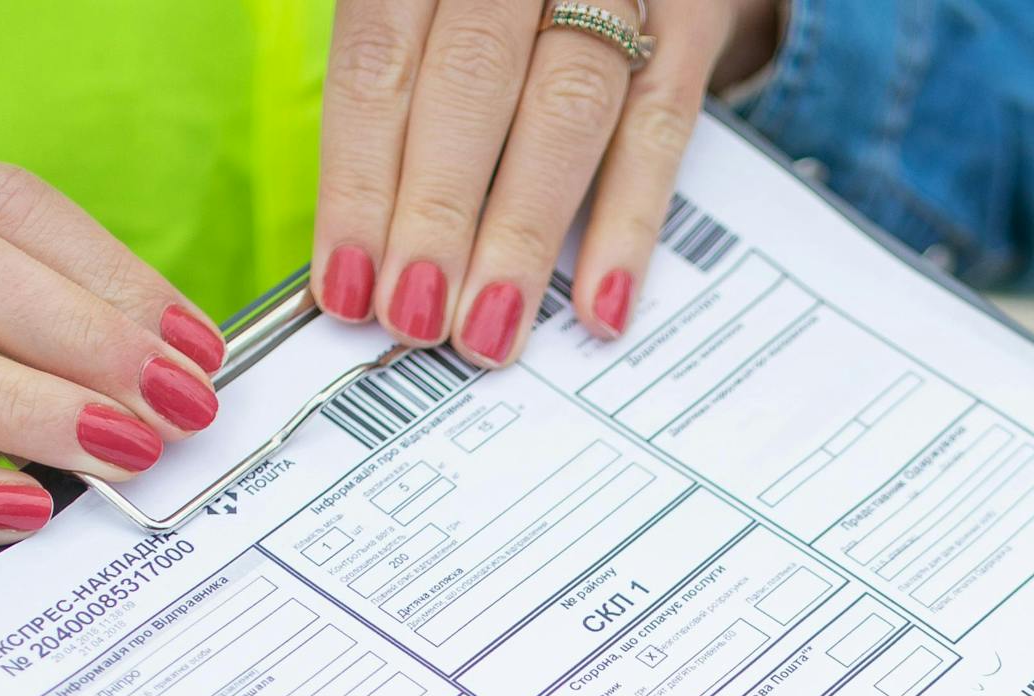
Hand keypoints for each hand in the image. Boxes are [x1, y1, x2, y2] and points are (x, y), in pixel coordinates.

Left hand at [316, 0, 785, 369]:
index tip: (346, 285)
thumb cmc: (503, 10)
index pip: (376, 62)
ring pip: (565, 106)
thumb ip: (401, 111)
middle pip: (469, 81)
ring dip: (522, 231)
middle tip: (416, 315)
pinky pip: (661, 125)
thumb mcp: (430, 26)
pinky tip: (599, 302)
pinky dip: (629, 222)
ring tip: (490, 326)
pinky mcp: (688, 20)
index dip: (358, 181)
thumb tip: (363, 259)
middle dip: (435, 212)